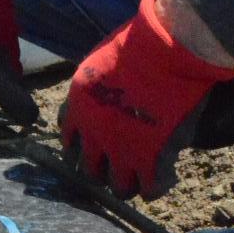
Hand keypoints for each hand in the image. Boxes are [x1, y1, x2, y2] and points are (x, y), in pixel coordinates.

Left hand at [59, 0, 233, 198]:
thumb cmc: (135, 43)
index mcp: (77, 108)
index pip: (68, 141)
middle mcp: (94, 134)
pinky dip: (157, 187)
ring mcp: (122, 150)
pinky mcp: (151, 159)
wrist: (165, 49)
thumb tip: (102, 101)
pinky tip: (165, 176)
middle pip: (89, 171)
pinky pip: (150, 189)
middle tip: (116, 165)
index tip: (92, 145)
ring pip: (118, 187)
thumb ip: (95, 90)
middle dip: (101, 170)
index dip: (80, 146)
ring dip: (128, 183)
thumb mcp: (99, 63)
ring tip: (140, 175)